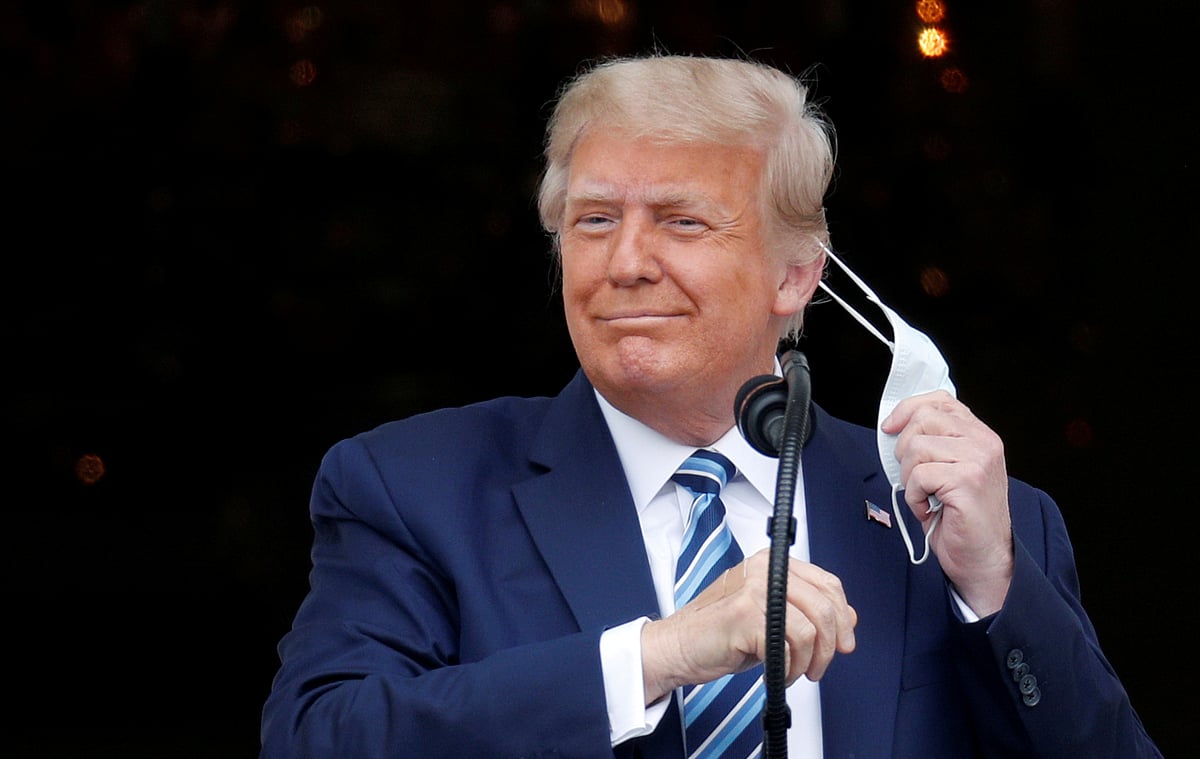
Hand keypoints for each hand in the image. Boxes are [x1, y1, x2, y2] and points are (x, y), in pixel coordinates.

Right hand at [640, 549, 855, 704]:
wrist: (678, 646)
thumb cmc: (720, 633)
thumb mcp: (772, 617)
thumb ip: (807, 612)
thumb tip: (848, 618)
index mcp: (771, 564)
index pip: (827, 583)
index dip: (842, 616)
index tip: (844, 642)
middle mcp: (763, 570)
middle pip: (824, 606)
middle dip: (830, 646)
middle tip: (819, 666)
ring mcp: (754, 590)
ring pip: (811, 629)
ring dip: (808, 661)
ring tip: (793, 672)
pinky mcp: (745, 615)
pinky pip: (789, 646)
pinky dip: (787, 668)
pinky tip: (775, 673)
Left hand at [882, 390, 1013, 615]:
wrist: (983, 557)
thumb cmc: (960, 516)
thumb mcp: (947, 469)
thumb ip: (933, 442)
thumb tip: (894, 426)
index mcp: (979, 434)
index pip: (938, 401)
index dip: (907, 410)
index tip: (890, 428)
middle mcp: (984, 441)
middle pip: (921, 420)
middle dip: (904, 451)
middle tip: (915, 479)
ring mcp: (979, 459)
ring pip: (916, 448)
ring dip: (909, 478)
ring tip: (926, 497)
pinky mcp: (968, 480)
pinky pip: (919, 476)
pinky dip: (914, 497)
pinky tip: (929, 509)